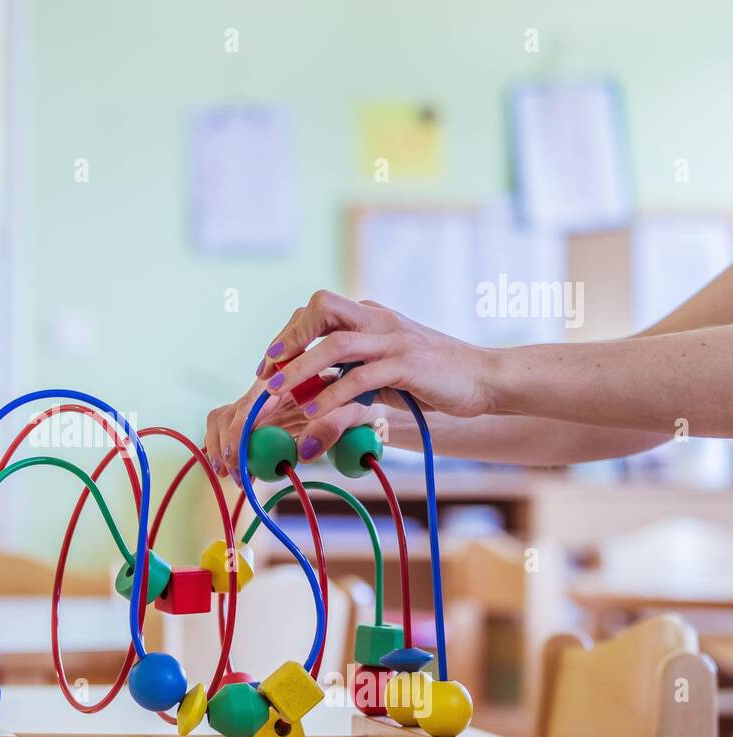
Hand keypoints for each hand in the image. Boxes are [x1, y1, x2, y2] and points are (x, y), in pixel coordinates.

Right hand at [204, 379, 376, 481]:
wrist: (362, 399)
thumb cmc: (358, 400)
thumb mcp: (353, 410)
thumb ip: (330, 427)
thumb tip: (303, 452)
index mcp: (286, 379)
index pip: (250, 404)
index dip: (238, 432)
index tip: (237, 458)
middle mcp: (267, 391)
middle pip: (229, 413)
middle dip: (225, 444)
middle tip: (233, 474)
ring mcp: (260, 407)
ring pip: (223, 421)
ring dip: (220, 448)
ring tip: (228, 475)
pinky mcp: (258, 421)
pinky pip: (232, 432)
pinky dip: (227, 450)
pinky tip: (235, 470)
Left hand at [256, 290, 497, 419]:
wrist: (487, 378)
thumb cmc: (435, 378)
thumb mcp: (386, 368)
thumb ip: (353, 370)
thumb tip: (313, 388)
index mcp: (371, 316)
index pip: (319, 310)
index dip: (289, 334)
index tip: (268, 364)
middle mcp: (379, 320)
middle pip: (322, 308)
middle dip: (289, 336)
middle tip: (266, 369)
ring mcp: (394, 340)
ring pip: (335, 343)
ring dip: (300, 367)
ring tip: (276, 391)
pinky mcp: (408, 364)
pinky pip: (361, 376)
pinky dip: (333, 393)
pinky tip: (314, 411)